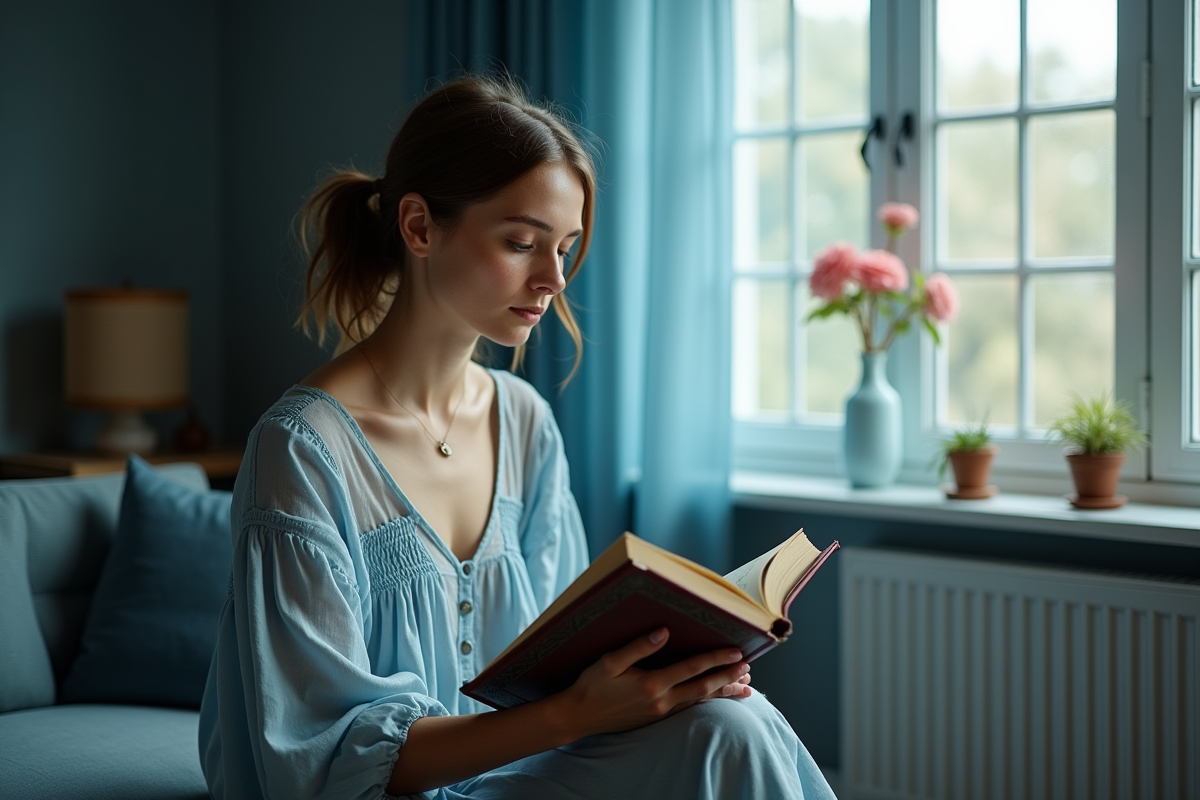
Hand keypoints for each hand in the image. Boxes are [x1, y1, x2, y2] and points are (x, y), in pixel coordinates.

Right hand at [553, 628, 750, 738]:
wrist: (578, 716)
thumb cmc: (592, 685)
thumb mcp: (610, 661)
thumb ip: (639, 646)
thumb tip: (664, 631)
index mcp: (652, 685)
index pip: (692, 669)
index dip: (716, 659)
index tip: (737, 652)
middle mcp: (661, 701)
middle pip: (703, 688)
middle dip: (728, 677)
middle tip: (748, 669)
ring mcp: (660, 713)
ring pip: (699, 701)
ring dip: (722, 692)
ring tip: (744, 687)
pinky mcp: (656, 718)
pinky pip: (689, 708)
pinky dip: (706, 701)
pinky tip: (714, 698)